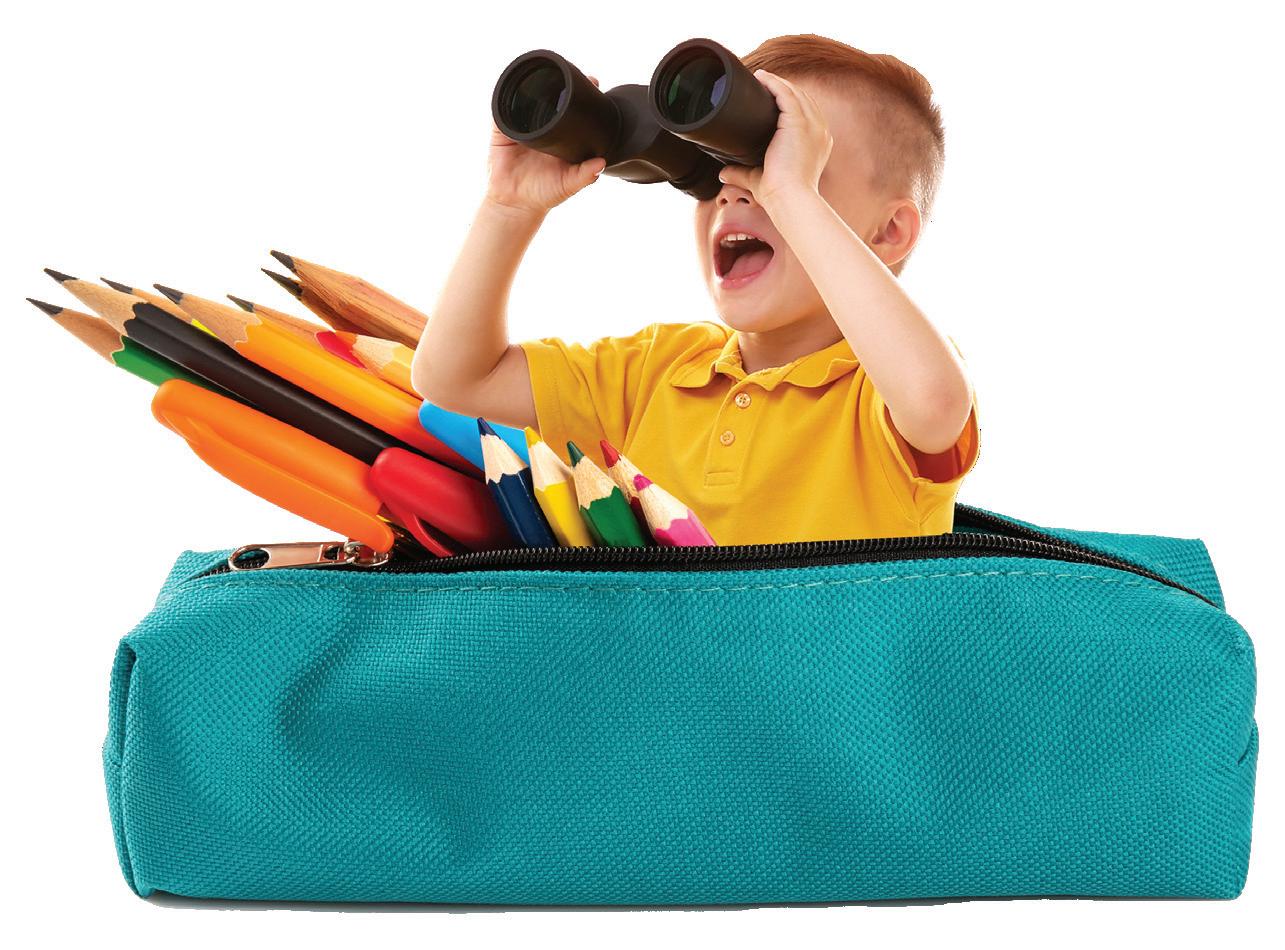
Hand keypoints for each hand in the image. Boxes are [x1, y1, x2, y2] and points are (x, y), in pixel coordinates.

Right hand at [484, 75, 607, 217]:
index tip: (594, 82)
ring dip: (533, 86)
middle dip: (560, 84)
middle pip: (550, 98)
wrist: (516, 204)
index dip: (582, 96)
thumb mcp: (569, 184)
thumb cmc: (544, 194)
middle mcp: (542, 128)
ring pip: (526, 100)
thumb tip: (602, 163)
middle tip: (575, 74)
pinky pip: (501, 111)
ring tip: (546, 75)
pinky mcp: (502, 131)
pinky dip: (505, 100)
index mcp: (560, 137)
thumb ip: (585, 175)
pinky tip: (515, 91)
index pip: (572, 110)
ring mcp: (522, 127)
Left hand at [716, 69, 832, 209]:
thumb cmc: (779, 195)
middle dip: (783, 89)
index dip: (789, 103)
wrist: (789, 198)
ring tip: (759, 77)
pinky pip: (787, 94)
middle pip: (803, 99)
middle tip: (762, 83)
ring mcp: (813, 125)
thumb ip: (742, 174)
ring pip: (795, 93)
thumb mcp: (760, 180)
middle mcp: (819, 131)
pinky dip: (774, 84)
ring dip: (777, 82)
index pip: (806, 114)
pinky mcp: (800, 122)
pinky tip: (761, 78)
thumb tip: (722, 174)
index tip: (770, 98)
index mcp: (817, 143)